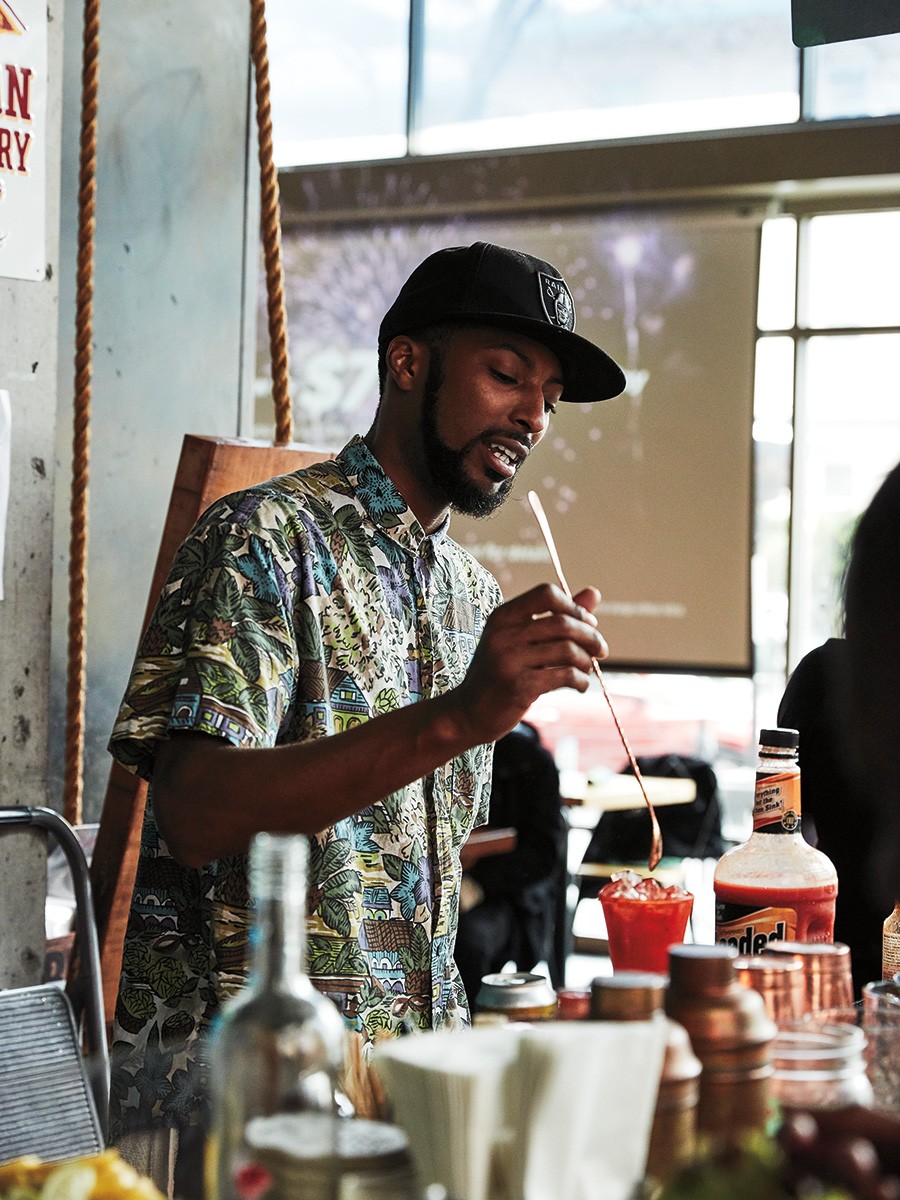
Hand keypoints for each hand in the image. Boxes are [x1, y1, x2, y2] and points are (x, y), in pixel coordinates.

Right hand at [450, 582, 606, 744]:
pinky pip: (564, 676)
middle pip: (563, 623)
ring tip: (585, 670)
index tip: (587, 623)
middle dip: (590, 636)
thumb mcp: (522, 640)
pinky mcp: (519, 686)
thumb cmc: (500, 673)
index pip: (546, 593)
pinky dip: (580, 680)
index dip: (573, 606)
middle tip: (601, 650)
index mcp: (502, 616)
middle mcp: (503, 634)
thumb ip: (558, 616)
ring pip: (567, 650)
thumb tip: (595, 593)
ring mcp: (509, 660)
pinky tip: (580, 685)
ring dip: (586, 661)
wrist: (468, 713)